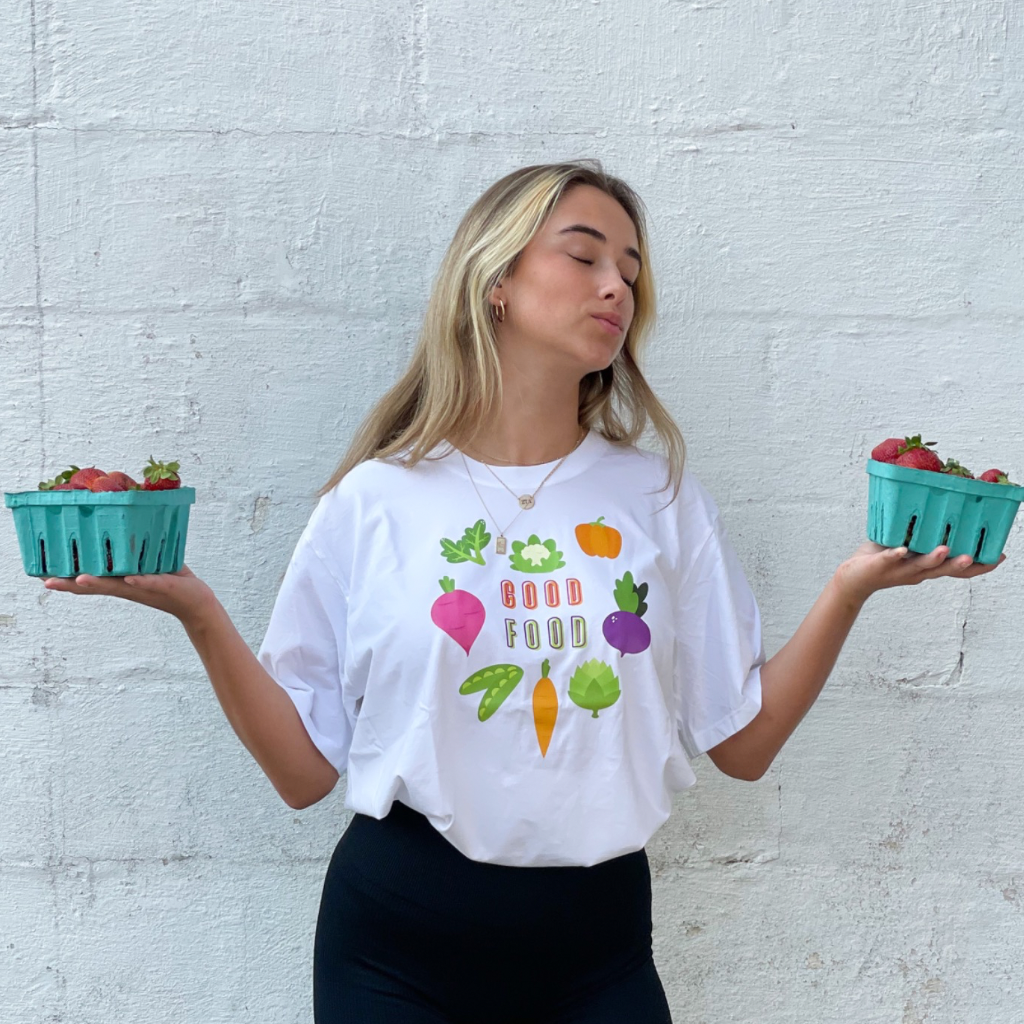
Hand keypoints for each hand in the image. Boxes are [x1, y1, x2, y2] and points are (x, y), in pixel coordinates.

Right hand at [41, 564, 217, 626]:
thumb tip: (125, 521)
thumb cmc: (171, 580)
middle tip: (47, 582)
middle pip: (95, 587)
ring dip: (99, 583)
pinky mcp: (164, 587)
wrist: (197, 601)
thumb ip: (135, 547)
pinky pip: (150, 582)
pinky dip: (141, 581)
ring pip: (118, 587)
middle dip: (71, 584)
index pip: (91, 580)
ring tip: (79, 579)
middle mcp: (128, 588)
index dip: (68, 579)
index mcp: (122, 582)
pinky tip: (130, 579)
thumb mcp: (149, 562)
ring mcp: (144, 589)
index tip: (45, 576)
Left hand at [835, 542, 1007, 605]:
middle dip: (961, 564)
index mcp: (927, 567)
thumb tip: (937, 505)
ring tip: (946, 550)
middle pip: (943, 571)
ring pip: (920, 567)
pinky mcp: (879, 565)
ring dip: (934, 559)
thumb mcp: (908, 544)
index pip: (956, 570)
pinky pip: (888, 560)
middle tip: (976, 557)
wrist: (853, 578)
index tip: (999, 557)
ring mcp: (898, 570)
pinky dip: (895, 555)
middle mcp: (917, 572)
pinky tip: (901, 550)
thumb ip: (922, 531)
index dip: (978, 566)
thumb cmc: (883, 558)